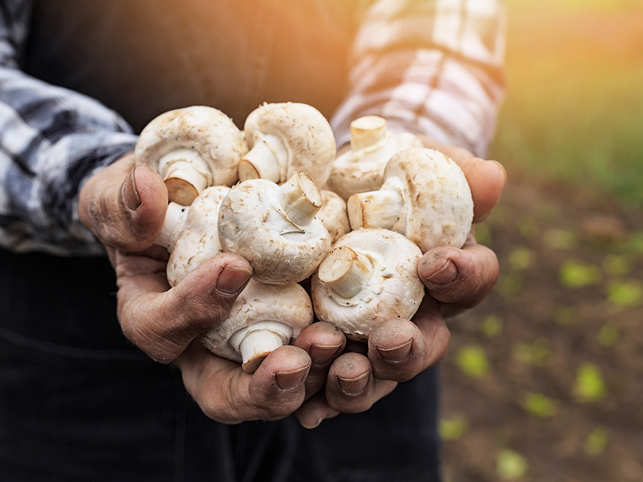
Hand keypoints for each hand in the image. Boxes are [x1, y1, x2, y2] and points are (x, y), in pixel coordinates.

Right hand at [79, 154, 345, 421]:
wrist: (197, 202)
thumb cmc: (151, 209)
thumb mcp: (121, 199)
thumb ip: (124, 201)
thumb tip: (145, 189)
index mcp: (156, 317)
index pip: (163, 329)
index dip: (194, 307)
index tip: (234, 266)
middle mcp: (206, 345)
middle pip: (228, 393)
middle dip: (261, 387)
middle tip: (294, 362)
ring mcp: (254, 341)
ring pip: (280, 385)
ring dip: (312, 374)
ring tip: (335, 344)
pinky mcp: (296, 325)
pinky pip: (319, 356)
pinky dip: (343, 355)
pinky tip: (372, 335)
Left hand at [295, 140, 505, 427]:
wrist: (332, 188)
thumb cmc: (385, 173)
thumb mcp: (416, 162)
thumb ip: (452, 172)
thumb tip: (493, 177)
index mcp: (444, 272)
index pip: (470, 280)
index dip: (461, 276)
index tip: (435, 263)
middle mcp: (413, 314)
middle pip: (424, 346)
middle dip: (408, 349)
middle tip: (389, 341)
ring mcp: (369, 337)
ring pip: (376, 374)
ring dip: (362, 381)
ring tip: (343, 372)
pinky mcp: (328, 347)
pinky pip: (325, 381)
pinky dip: (318, 397)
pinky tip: (307, 410)